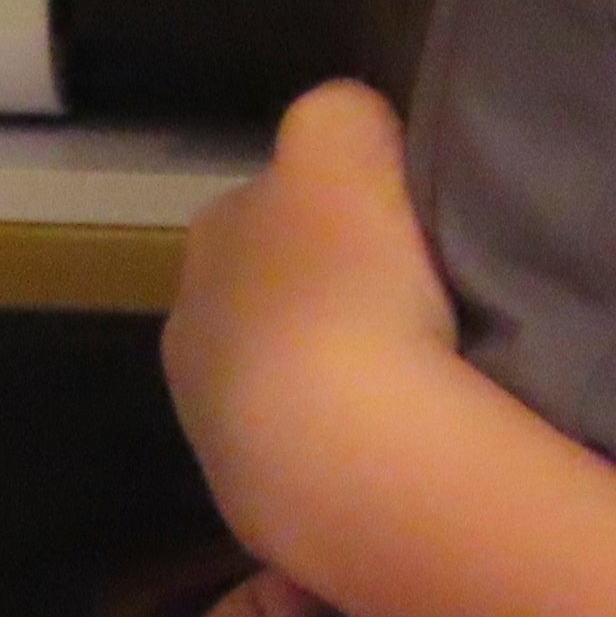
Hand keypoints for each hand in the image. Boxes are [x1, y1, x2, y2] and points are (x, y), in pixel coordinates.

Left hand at [162, 78, 455, 487]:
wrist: (344, 455)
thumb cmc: (345, 279)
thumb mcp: (340, 135)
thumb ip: (337, 116)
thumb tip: (353, 144)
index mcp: (214, 234)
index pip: (281, 197)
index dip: (349, 205)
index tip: (411, 228)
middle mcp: (193, 321)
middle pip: (283, 288)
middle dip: (339, 293)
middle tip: (422, 304)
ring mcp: (216, 422)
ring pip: (294, 374)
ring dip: (343, 375)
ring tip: (419, 383)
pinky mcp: (259, 500)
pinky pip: (317, 449)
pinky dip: (352, 442)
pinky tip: (402, 444)